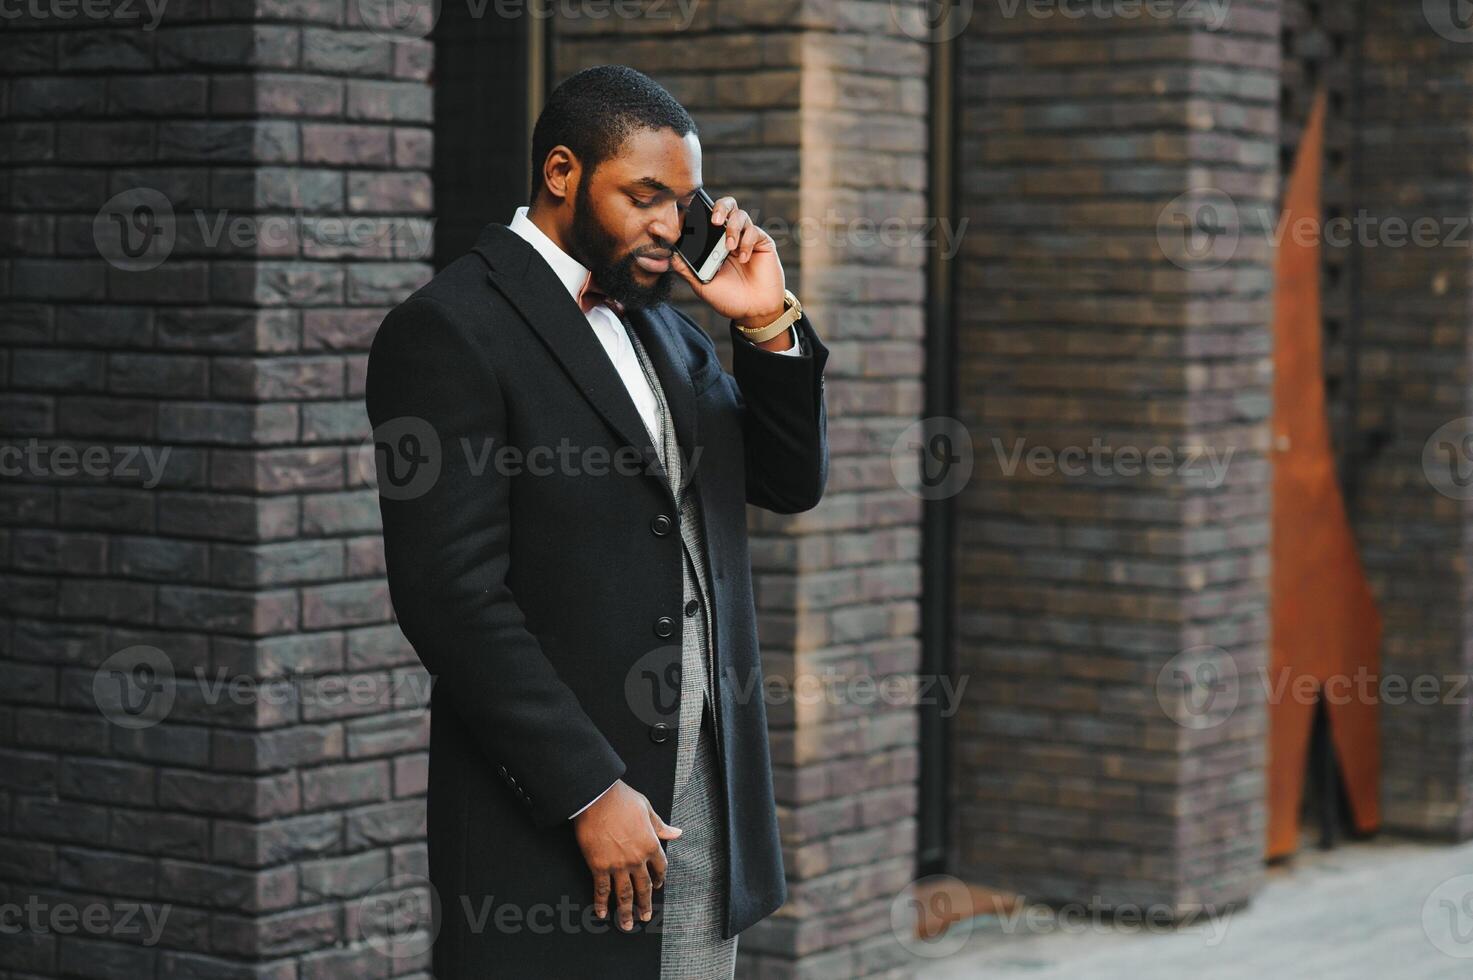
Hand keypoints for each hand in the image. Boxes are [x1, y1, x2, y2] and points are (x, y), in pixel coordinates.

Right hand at [571, 779, 681, 930]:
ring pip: (624, 894)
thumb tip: (677, 833)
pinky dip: (602, 903)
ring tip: (627, 925)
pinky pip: (602, 889)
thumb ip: (660, 826)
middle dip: (645, 905)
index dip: (659, 879)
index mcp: (651, 844)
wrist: (596, 798)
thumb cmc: (622, 800)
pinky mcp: (599, 866)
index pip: (660, 868)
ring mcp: (618, 865)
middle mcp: (637, 859)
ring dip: (626, 912)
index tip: (657, 886)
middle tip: (645, 917)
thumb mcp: (647, 809)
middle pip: (644, 887)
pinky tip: (603, 913)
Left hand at [671, 196, 786, 326]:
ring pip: (739, 214)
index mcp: (712, 244)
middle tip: (714, 221)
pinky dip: (747, 242)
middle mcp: (729, 237)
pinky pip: (754, 230)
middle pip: (725, 206)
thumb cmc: (728, 298)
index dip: (696, 214)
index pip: (704, 219)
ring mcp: (746, 238)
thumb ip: (686, 269)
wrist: (754, 311)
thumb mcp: (702, 285)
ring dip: (732, 228)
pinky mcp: (762, 242)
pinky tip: (745, 259)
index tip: (688, 218)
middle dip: (719, 207)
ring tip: (729, 247)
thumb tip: (669, 253)